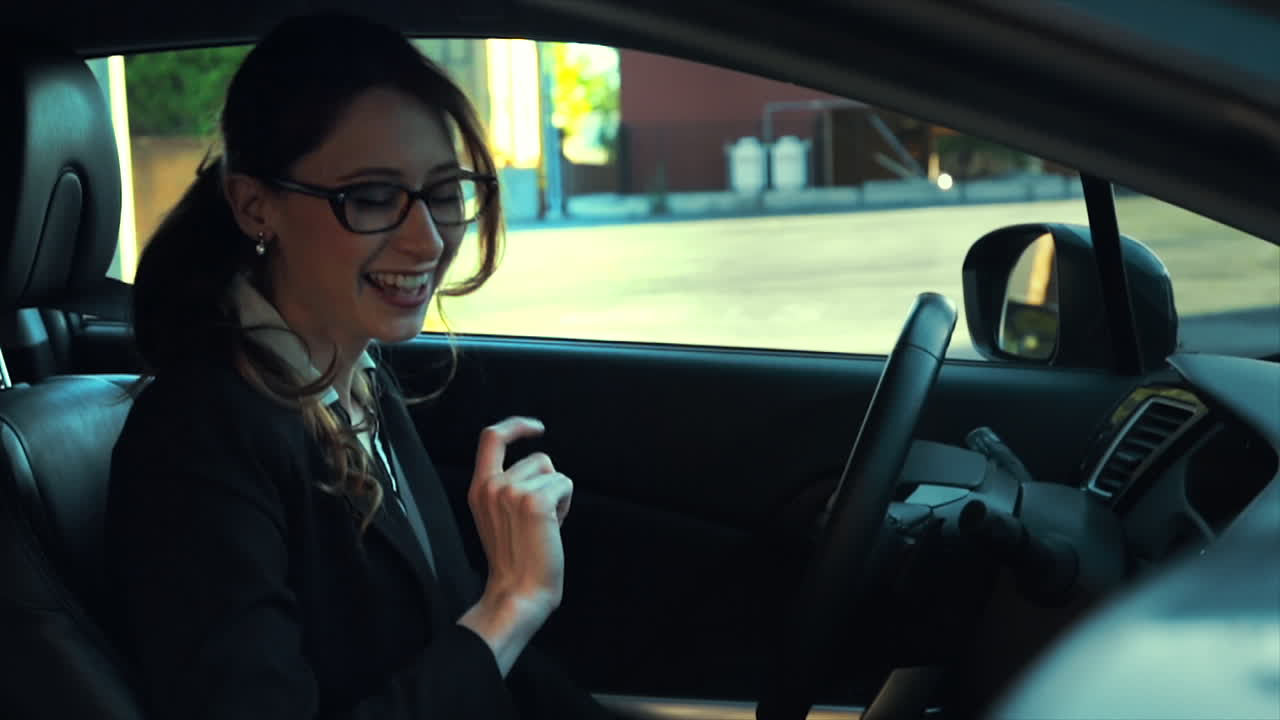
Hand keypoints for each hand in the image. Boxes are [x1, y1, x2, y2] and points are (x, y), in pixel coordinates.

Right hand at [457, 417, 573, 674]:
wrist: (519, 593)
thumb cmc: (516, 559)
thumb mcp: (497, 516)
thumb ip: (506, 488)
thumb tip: (538, 464)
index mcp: (479, 489)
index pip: (491, 437)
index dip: (516, 425)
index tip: (537, 428)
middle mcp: (491, 486)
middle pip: (538, 458)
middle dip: (548, 483)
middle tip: (540, 518)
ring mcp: (512, 491)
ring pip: (553, 472)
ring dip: (557, 495)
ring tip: (544, 525)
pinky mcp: (535, 502)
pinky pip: (564, 484)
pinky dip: (566, 503)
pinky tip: (554, 527)